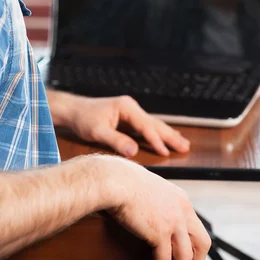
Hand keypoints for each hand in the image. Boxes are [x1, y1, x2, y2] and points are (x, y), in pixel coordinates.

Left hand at [47, 90, 189, 156]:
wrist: (74, 110)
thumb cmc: (84, 118)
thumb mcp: (97, 131)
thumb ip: (116, 140)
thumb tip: (133, 151)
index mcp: (126, 107)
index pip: (145, 126)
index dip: (156, 140)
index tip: (166, 152)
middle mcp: (131, 107)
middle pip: (154, 123)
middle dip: (170, 136)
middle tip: (185, 146)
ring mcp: (131, 112)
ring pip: (153, 124)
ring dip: (167, 134)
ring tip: (183, 143)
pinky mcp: (129, 118)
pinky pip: (147, 127)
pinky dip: (158, 133)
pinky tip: (166, 137)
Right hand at [101, 155, 210, 259]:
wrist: (114, 181)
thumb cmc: (123, 180)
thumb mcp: (149, 189)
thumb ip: (156, 202)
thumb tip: (150, 215)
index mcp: (181, 199)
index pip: (197, 228)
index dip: (194, 248)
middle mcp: (182, 210)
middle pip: (202, 244)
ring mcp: (174, 222)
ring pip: (183, 258)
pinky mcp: (160, 233)